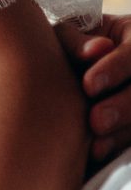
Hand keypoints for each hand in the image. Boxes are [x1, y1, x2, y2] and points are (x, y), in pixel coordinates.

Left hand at [56, 13, 130, 164]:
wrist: (68, 69)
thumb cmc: (67, 47)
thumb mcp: (66, 35)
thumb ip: (76, 42)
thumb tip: (98, 48)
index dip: (115, 69)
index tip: (89, 85)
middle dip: (122, 107)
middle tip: (96, 121)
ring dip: (121, 133)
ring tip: (95, 146)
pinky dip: (117, 146)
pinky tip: (99, 154)